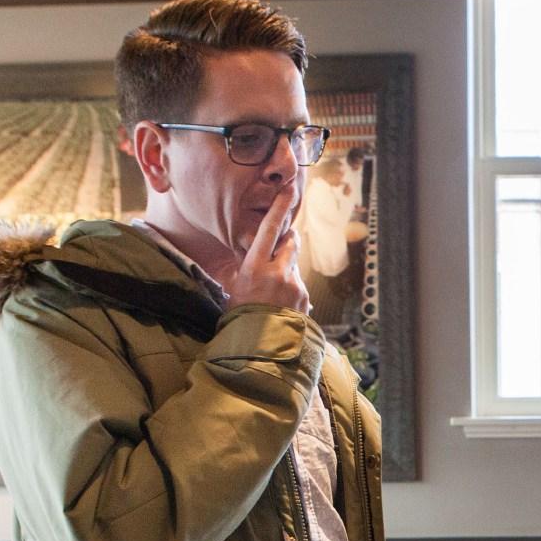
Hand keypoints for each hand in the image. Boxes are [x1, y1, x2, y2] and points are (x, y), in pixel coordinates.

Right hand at [230, 179, 309, 313]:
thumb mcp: (235, 291)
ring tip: (273, 294)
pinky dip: (291, 290)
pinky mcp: (305, 297)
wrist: (259, 350)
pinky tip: (280, 306)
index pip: (269, 229)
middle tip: (282, 243)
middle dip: (288, 239)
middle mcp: (278, 272)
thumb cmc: (240, 319)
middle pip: (291, 242)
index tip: (289, 190)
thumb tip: (252, 254)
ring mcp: (294, 285)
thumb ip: (247, 269)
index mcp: (255, 268)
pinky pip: (299, 285)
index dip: (280, 207)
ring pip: (294, 266)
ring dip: (287, 271)